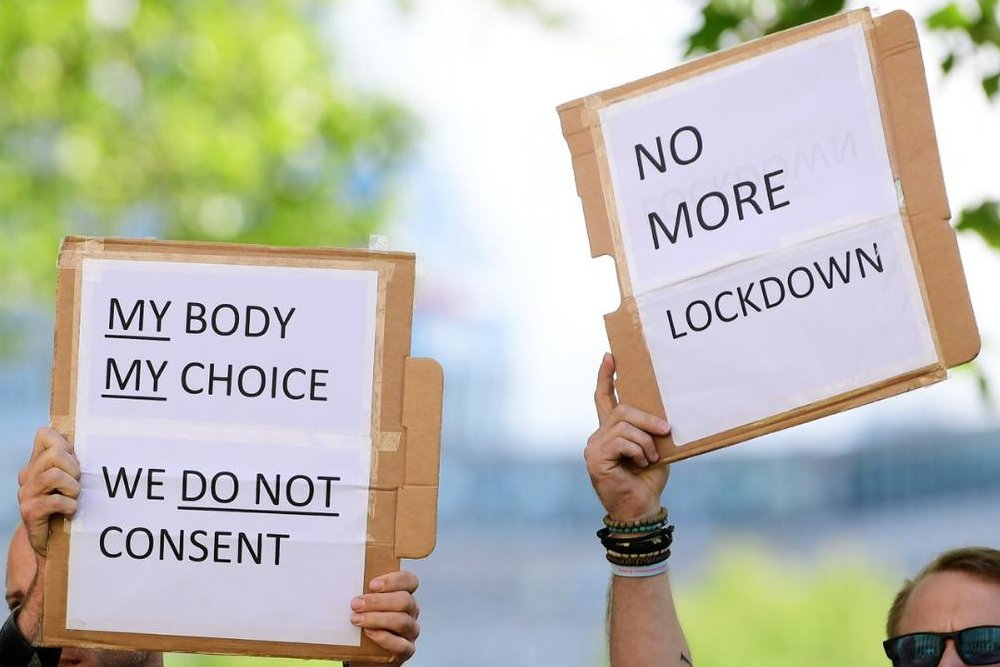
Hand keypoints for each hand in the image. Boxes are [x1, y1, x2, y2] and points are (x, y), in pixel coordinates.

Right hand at [17, 428, 80, 556]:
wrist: (49, 540)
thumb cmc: (65, 505)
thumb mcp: (69, 479)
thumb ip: (72, 461)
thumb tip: (92, 442)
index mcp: (37, 463)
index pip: (44, 435)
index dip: (64, 444)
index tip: (74, 462)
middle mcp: (28, 475)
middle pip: (55, 454)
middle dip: (74, 468)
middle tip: (76, 484)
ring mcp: (27, 493)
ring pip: (54, 475)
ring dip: (72, 488)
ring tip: (74, 497)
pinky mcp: (30, 511)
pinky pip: (55, 500)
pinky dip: (69, 505)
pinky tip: (70, 511)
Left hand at [350, 570, 419, 663]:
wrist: (365, 652)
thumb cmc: (364, 625)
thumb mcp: (366, 606)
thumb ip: (364, 596)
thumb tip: (347, 585)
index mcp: (404, 595)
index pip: (409, 581)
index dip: (393, 581)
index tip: (372, 585)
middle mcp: (411, 612)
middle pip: (404, 600)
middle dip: (378, 601)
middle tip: (356, 604)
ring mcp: (410, 632)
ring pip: (402, 621)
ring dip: (377, 618)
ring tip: (357, 619)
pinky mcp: (406, 650)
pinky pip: (401, 644)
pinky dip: (384, 638)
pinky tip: (369, 633)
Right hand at [584, 353, 670, 522]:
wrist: (642, 509)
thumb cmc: (648, 480)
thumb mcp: (653, 447)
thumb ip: (649, 429)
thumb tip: (661, 413)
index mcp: (610, 432)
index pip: (604, 398)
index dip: (606, 376)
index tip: (610, 356)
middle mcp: (597, 436)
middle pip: (621, 410)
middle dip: (646, 418)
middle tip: (666, 429)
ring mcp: (593, 447)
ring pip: (624, 425)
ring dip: (646, 440)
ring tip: (652, 457)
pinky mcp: (595, 459)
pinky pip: (622, 441)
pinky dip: (639, 450)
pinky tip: (641, 463)